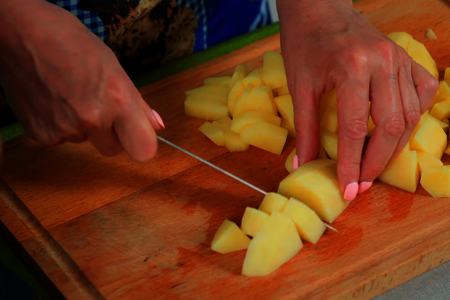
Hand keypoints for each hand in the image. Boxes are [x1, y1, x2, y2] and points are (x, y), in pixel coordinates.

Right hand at [0, 0, 163, 162]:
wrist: (19, 34)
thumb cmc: (70, 41)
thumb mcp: (113, 67)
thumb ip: (137, 104)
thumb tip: (157, 126)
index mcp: (117, 100)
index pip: (144, 151)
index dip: (141, 144)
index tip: (137, 135)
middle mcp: (92, 120)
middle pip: (113, 150)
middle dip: (111, 134)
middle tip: (99, 106)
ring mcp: (64, 130)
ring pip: (85, 141)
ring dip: (83, 126)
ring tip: (70, 94)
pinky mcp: (41, 134)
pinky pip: (61, 138)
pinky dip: (60, 124)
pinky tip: (53, 99)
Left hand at [278, 0, 437, 199]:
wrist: (319, 9)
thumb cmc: (304, 44)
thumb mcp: (299, 87)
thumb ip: (304, 128)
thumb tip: (302, 164)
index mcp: (352, 68)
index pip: (356, 130)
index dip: (351, 165)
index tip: (347, 189)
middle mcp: (383, 63)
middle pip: (391, 127)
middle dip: (376, 163)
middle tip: (360, 184)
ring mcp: (400, 59)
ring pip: (410, 116)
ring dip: (394, 147)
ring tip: (373, 165)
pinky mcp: (406, 58)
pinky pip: (421, 95)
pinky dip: (412, 118)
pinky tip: (394, 130)